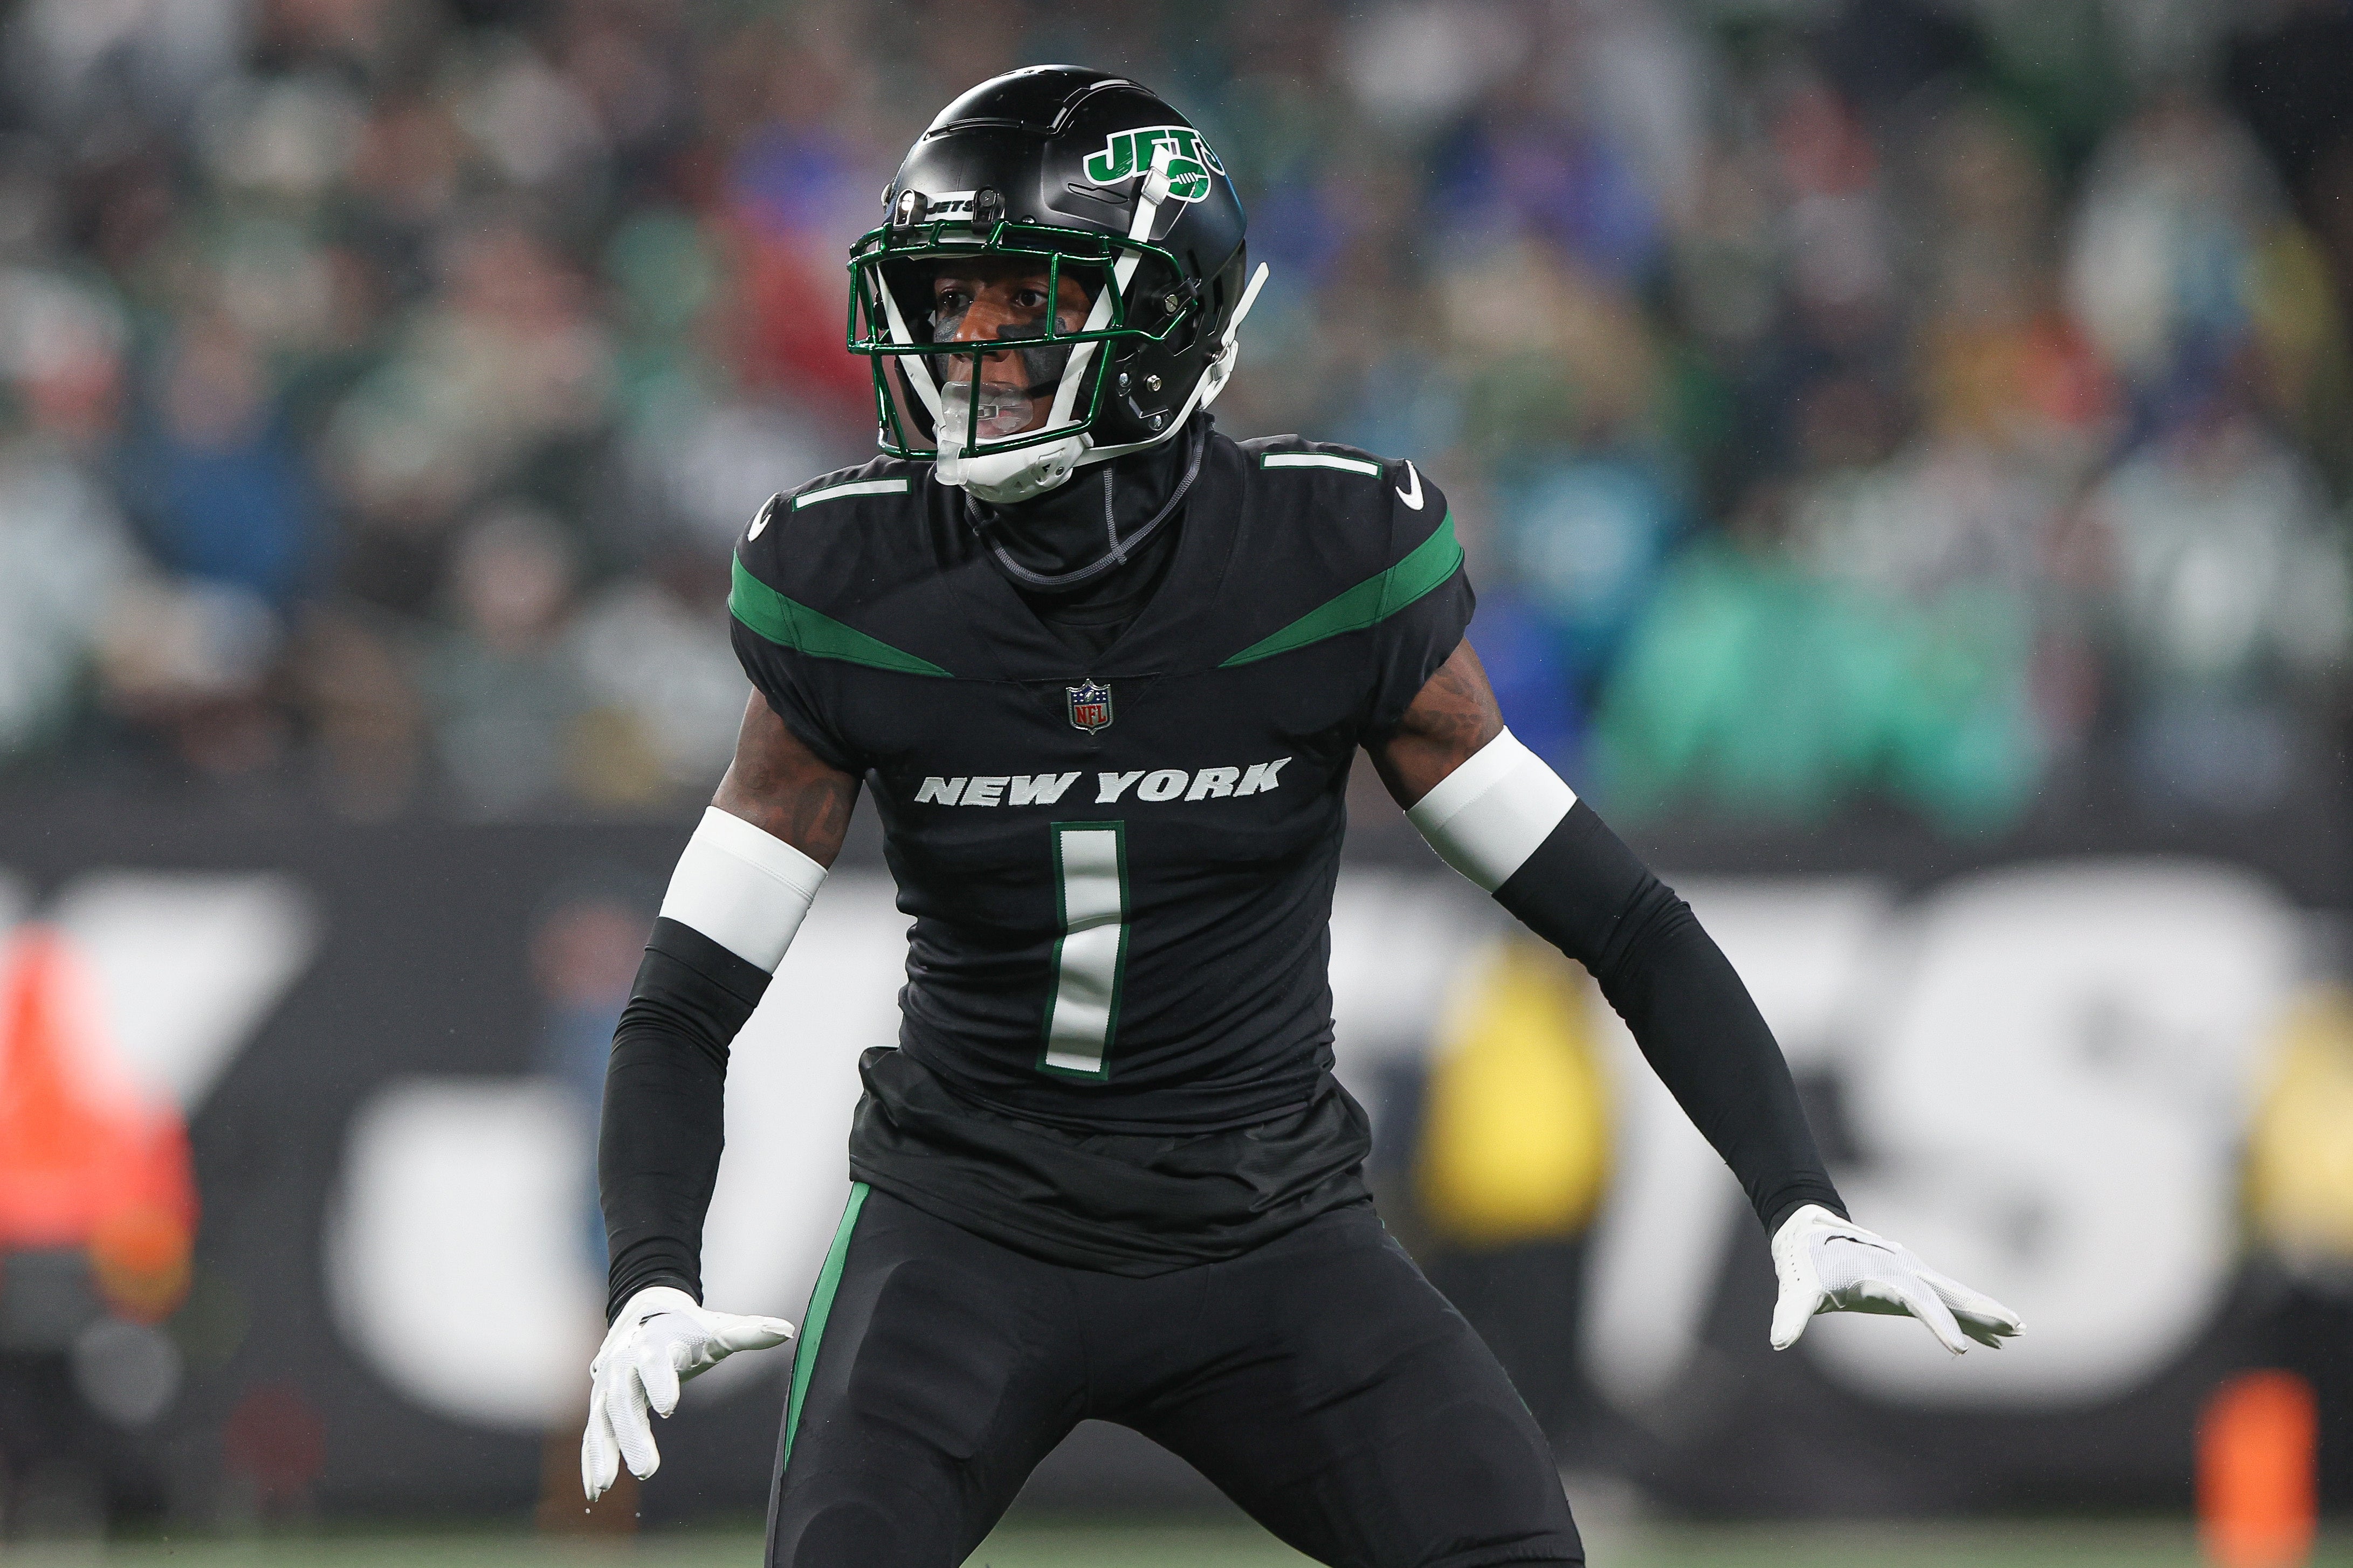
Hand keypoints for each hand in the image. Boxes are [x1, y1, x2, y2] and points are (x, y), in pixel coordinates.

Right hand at [582, 1285, 794, 1499]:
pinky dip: (591, 1461)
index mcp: (654, 1343)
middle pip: (624, 1399)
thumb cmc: (688, 1330)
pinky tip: (595, 1493)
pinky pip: (594, 1434)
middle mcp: (623, 1364)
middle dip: (633, 1434)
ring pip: (602, 1420)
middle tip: (647, 1469)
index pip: (655, 1362)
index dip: (660, 1383)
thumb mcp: (717, 1329)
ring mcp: (607, 1386)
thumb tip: (787, 1329)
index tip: (669, 1408)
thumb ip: (748, 1332)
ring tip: (607, 1486)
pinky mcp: (601, 1406)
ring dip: (603, 1453)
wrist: (644, 1317)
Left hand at [1769, 1205, 2021, 1355]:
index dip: (1939, 1324)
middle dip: (1982, 1311)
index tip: (1962, 1350)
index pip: (1918, 1302)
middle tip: (2017, 1327)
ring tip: (2019, 1330)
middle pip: (1950, 1293)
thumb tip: (1778, 1340)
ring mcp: (1910, 1275)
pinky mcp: (1909, 1282)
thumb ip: (1790, 1314)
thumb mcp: (1797, 1290)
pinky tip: (1992, 1338)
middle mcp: (1904, 1271)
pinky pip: (1945, 1301)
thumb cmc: (1804, 1264)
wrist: (1807, 1234)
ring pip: (1954, 1294)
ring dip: (1984, 1312)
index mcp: (1884, 1275)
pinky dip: (1968, 1316)